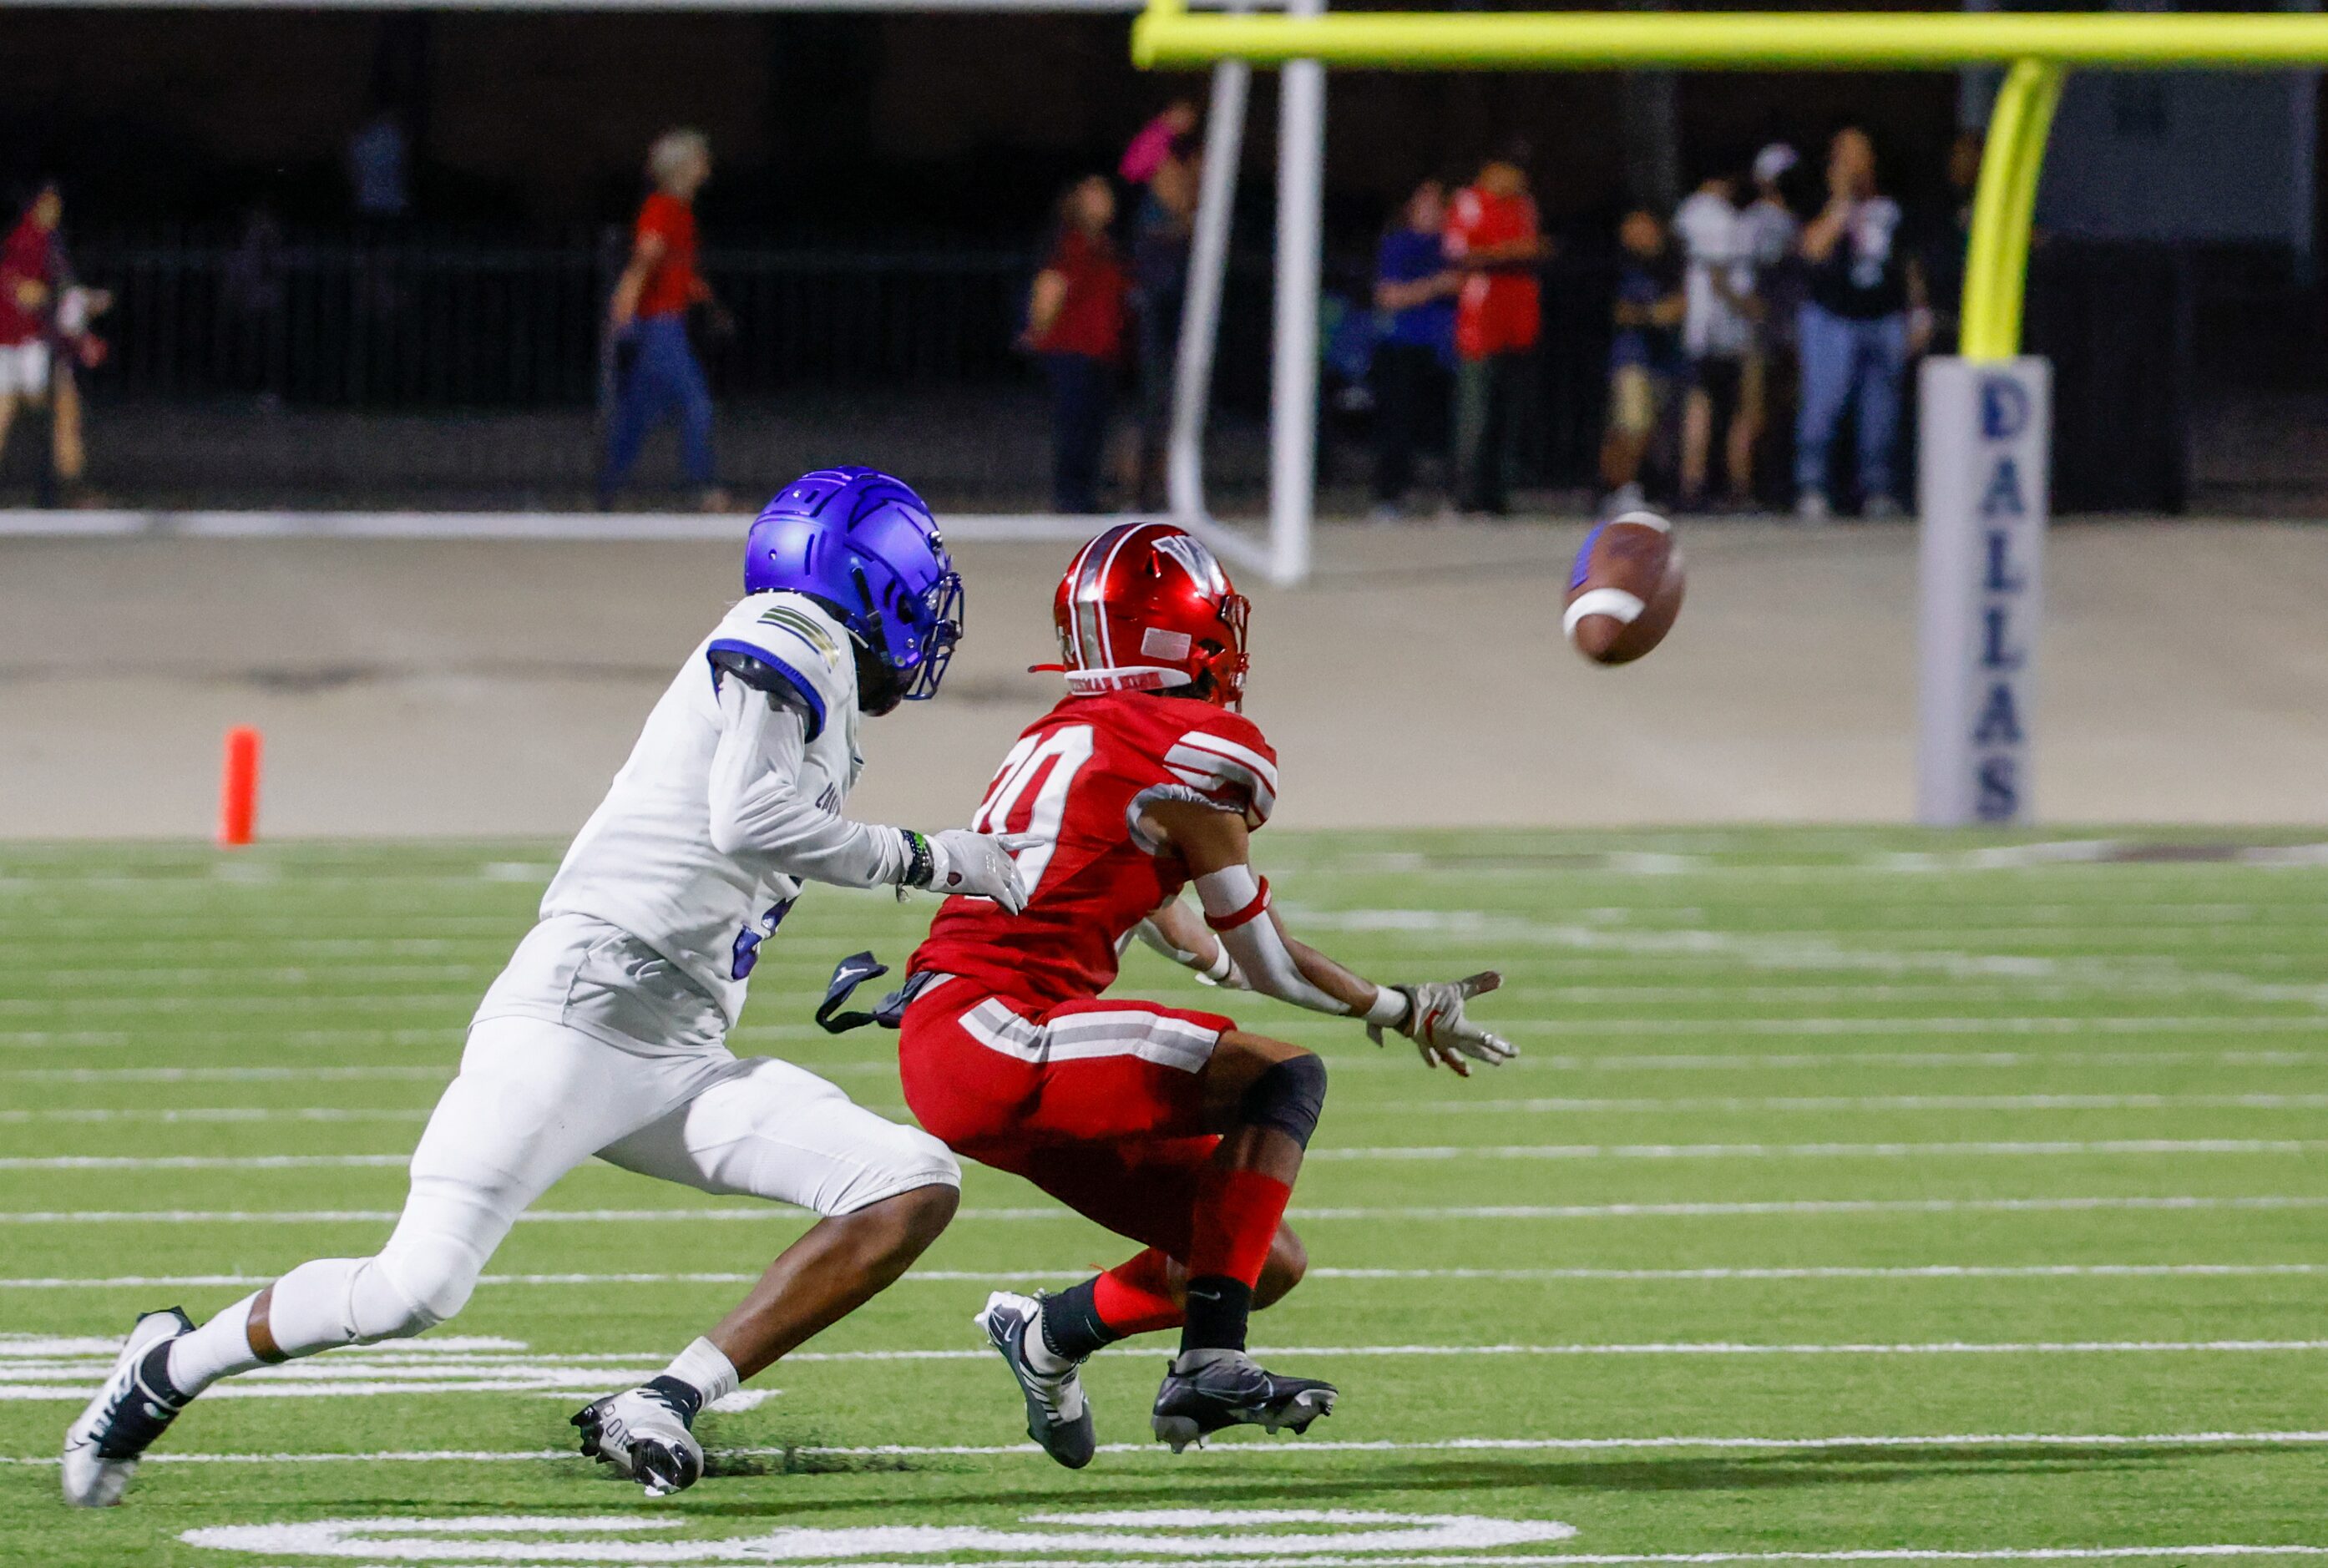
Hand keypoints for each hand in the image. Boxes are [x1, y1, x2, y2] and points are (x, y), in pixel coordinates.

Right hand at [926, 829, 1038, 914]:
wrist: (933, 858)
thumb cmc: (937, 848)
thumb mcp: (954, 838)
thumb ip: (964, 841)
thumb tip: (964, 839)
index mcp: (986, 841)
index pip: (1009, 842)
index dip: (1026, 841)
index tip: (1040, 841)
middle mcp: (993, 853)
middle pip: (1011, 868)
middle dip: (1019, 881)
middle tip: (1023, 892)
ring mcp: (993, 868)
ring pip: (1012, 883)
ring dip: (1019, 895)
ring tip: (1024, 904)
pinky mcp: (990, 883)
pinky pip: (1004, 896)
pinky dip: (1010, 904)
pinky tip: (1015, 912)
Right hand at [1368, 971, 1515, 1075]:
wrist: (1401, 1009)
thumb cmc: (1429, 998)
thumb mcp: (1455, 989)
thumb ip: (1478, 985)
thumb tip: (1501, 977)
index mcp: (1460, 1030)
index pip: (1486, 1039)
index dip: (1501, 1046)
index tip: (1514, 1053)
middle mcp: (1450, 1041)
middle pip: (1472, 1051)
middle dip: (1487, 1056)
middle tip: (1500, 1062)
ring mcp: (1435, 1044)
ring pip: (1451, 1057)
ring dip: (1460, 1064)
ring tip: (1469, 1073)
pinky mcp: (1420, 1042)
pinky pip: (1428, 1053)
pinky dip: (1432, 1058)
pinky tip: (1435, 1064)